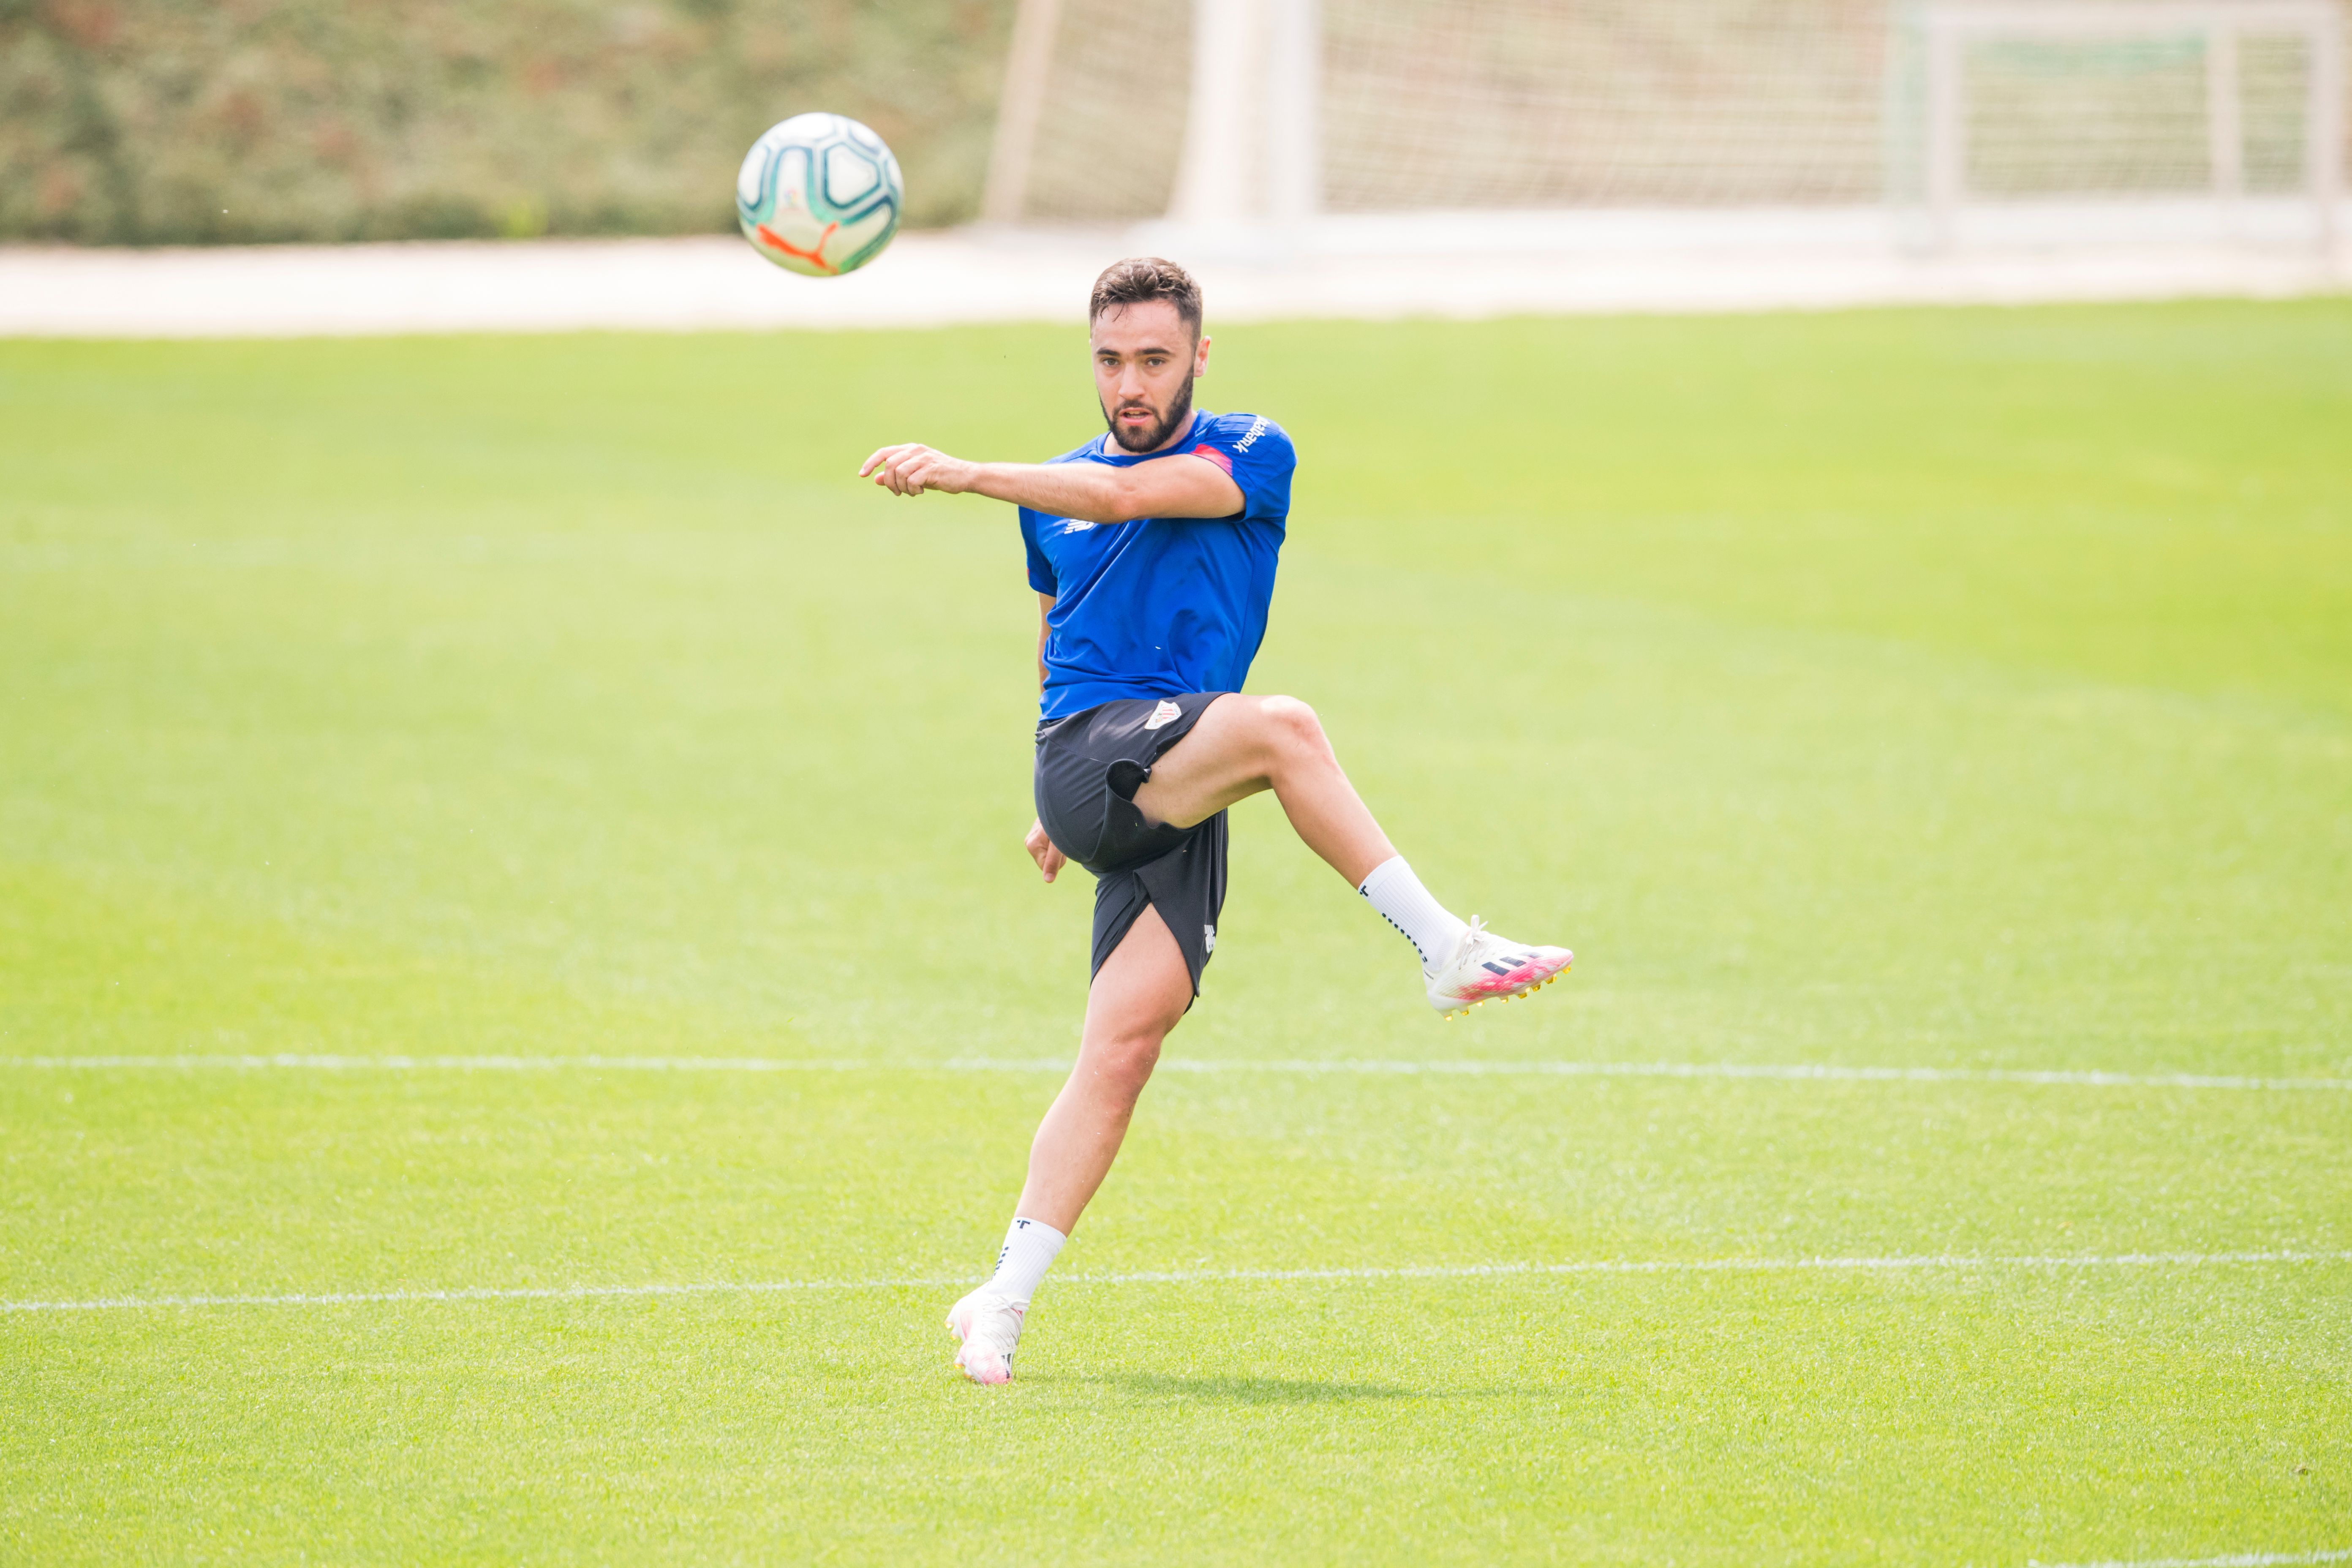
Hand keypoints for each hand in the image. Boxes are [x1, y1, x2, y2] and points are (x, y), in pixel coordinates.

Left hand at [859, 443, 977, 496]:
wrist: (964, 476)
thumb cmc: (939, 476)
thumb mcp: (914, 475)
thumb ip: (896, 476)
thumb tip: (876, 479)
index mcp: (910, 449)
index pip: (884, 452)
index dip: (871, 463)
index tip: (862, 474)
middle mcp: (916, 450)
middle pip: (890, 464)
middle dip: (890, 482)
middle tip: (898, 493)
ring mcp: (924, 458)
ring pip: (899, 472)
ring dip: (902, 487)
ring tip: (912, 492)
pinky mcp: (931, 468)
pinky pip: (912, 480)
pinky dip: (913, 489)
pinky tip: (921, 492)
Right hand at [1025, 817, 1066, 883]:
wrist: (1064, 801)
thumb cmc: (1063, 822)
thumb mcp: (1060, 845)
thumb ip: (1053, 862)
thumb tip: (1048, 881)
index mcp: (1031, 845)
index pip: (1046, 867)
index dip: (1059, 861)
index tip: (1062, 847)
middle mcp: (1030, 840)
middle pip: (1048, 860)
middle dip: (1059, 854)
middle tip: (1064, 839)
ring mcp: (1034, 835)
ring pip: (1050, 852)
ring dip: (1060, 846)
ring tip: (1063, 833)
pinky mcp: (1039, 831)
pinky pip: (1051, 844)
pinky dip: (1058, 840)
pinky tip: (1060, 831)